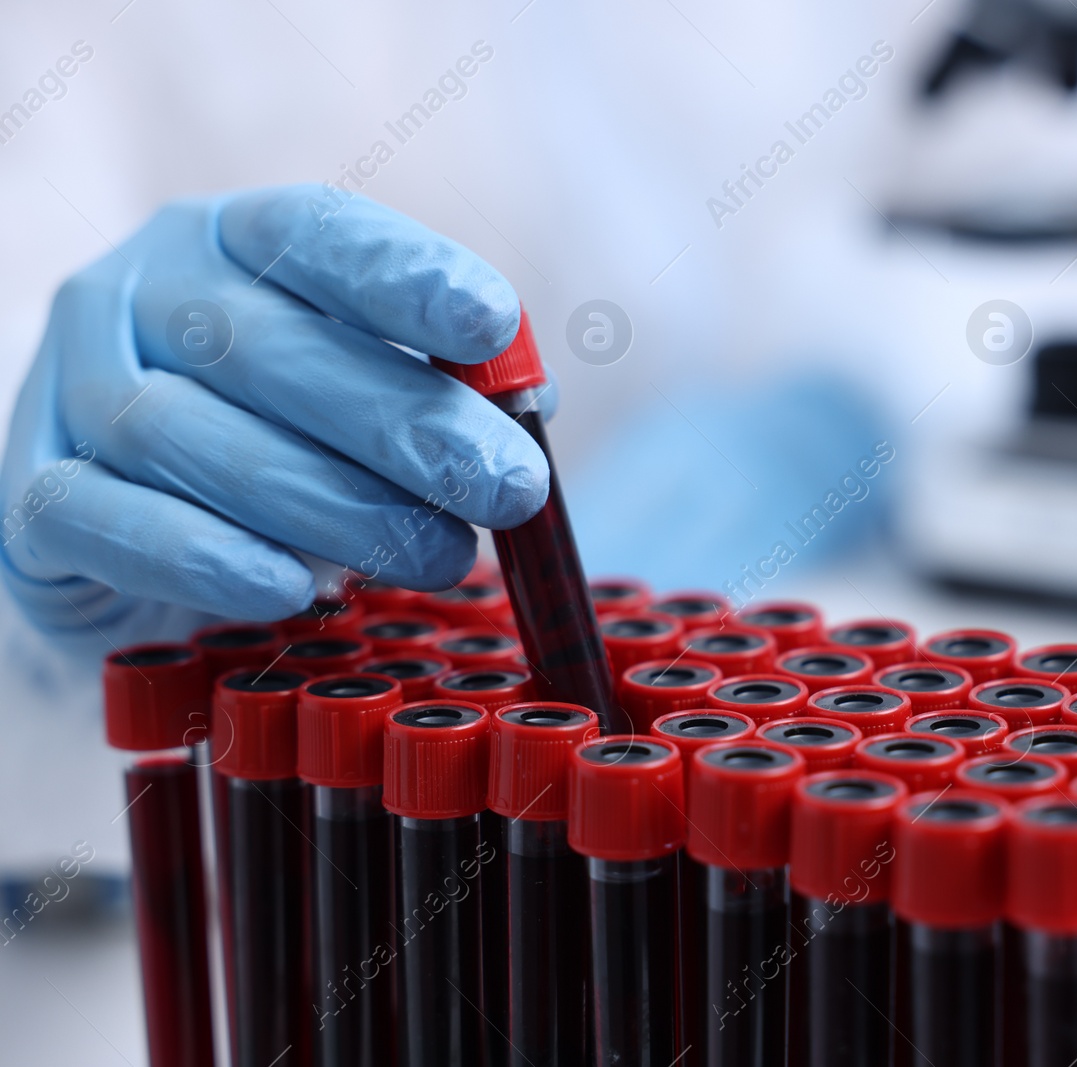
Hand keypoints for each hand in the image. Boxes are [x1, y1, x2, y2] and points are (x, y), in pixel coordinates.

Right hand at [0, 185, 548, 644]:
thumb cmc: (279, 430)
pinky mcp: (30, 493)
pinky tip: (293, 587)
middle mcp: (140, 291)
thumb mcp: (359, 380)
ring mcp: (71, 384)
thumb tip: (531, 402)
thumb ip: (438, 380)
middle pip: (266, 347)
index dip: (403, 276)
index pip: (312, 234)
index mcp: (230, 240)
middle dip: (406, 426)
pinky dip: (203, 557)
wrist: (127, 511)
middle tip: (509, 491)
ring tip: (442, 557)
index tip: (492, 325)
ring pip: (190, 437)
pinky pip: (106, 518)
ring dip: (332, 507)